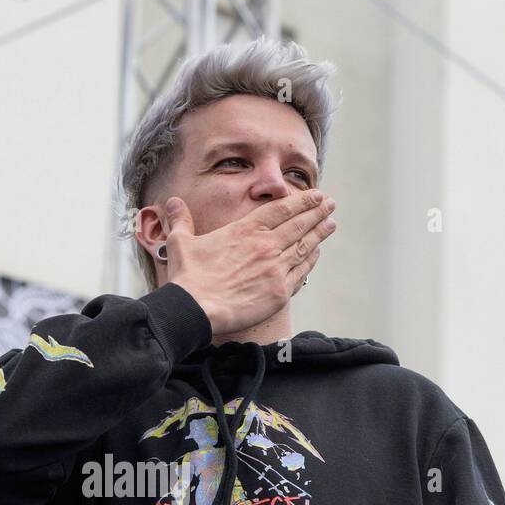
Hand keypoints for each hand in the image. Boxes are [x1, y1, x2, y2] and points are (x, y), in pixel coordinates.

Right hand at [162, 189, 336, 338]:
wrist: (196, 309)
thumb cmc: (188, 276)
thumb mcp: (180, 242)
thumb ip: (181, 220)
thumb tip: (173, 202)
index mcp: (245, 230)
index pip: (281, 209)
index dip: (301, 201)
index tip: (316, 195)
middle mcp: (266, 245)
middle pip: (299, 224)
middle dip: (317, 212)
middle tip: (330, 204)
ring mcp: (275, 269)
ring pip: (305, 246)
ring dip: (320, 233)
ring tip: (330, 224)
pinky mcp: (279, 292)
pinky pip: (301, 272)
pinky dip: (311, 261)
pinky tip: (316, 254)